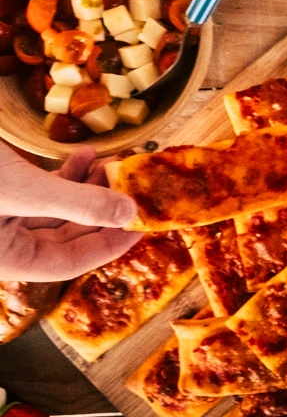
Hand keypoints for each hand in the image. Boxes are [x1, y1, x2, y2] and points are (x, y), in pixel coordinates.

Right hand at [0, 144, 140, 281]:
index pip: (73, 261)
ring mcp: (1, 219)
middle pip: (68, 235)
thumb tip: (130, 213)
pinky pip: (40, 192)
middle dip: (103, 207)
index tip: (142, 221)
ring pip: (57, 210)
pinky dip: (65, 175)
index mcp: (8, 260)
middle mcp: (5, 245)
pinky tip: (86, 154)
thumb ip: (78, 203)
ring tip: (112, 163)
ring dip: (88, 186)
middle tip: (131, 183)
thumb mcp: (23, 190)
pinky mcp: (1, 192)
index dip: (112, 243)